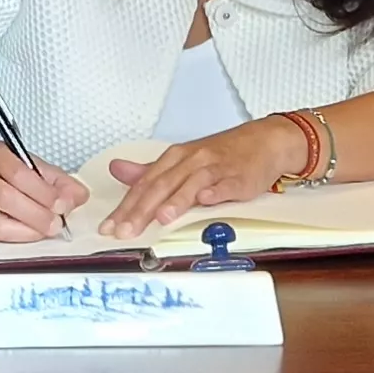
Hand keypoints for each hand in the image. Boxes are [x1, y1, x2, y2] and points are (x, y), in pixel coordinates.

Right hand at [0, 143, 86, 243]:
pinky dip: (15, 236)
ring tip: (47, 230)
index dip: (42, 191)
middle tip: (57, 223)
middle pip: (3, 195)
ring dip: (26, 228)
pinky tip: (31, 234)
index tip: (63, 204)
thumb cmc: (3, 168)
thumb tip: (79, 197)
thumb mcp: (31, 165)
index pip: (17, 172)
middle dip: (36, 213)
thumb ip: (57, 180)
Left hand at [98, 117, 304, 238]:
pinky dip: (216, 192)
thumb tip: (117, 170)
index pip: (144, 185)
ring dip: (176, 201)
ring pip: (191, 184)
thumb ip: (150, 171)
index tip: (109, 227)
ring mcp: (216, 168)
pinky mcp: (239, 177)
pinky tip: (206, 200)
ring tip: (160, 218)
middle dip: (142, 210)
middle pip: (162, 186)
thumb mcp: (182, 160)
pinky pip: (226, 184)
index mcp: (175, 158)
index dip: (125, 207)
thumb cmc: (222, 155)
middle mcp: (192, 161)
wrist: (264, 141)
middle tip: (125, 231)